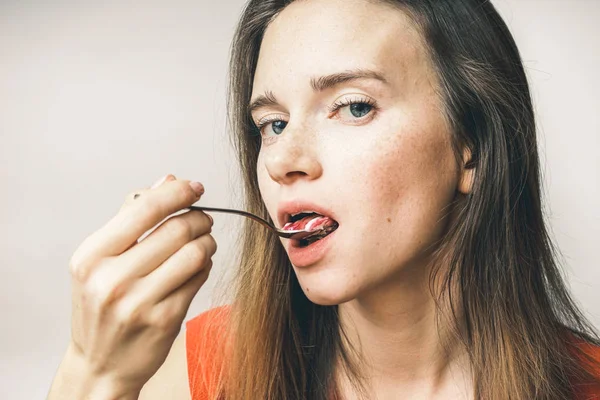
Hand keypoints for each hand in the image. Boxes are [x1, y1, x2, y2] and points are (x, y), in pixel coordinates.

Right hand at [67, 174, 215, 395]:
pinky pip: (199, 278)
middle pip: (176, 229)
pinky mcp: (165, 319)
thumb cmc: (101, 307)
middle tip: (203, 219)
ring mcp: (139, 302)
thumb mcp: (99, 261)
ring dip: (207, 241)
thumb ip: (131, 217)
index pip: (144, 209)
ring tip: (203, 242)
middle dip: (199, 218)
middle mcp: (111, 280)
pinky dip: (205, 265)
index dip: (177, 194)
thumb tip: (168, 181)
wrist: (100, 364)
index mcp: (91, 257)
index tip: (194, 188)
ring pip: (195, 252)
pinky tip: (197, 266)